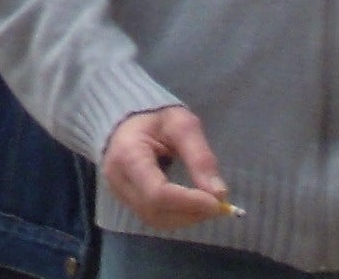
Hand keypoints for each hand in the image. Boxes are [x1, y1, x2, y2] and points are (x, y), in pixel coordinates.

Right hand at [101, 108, 231, 227]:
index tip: (217, 202)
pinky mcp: (126, 201)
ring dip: (186, 217)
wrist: (128, 120)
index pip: (157, 192)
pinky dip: (177, 217)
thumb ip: (200, 157)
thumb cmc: (156, 118)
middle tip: (217, 204)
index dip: (188, 202)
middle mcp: (118, 179)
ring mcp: (119, 192)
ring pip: (155, 219)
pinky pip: (153, 218)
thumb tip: (220, 194)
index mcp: (128, 154)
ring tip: (205, 203)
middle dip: (191, 212)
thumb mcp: (182, 126)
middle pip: (156, 211)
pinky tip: (190, 205)